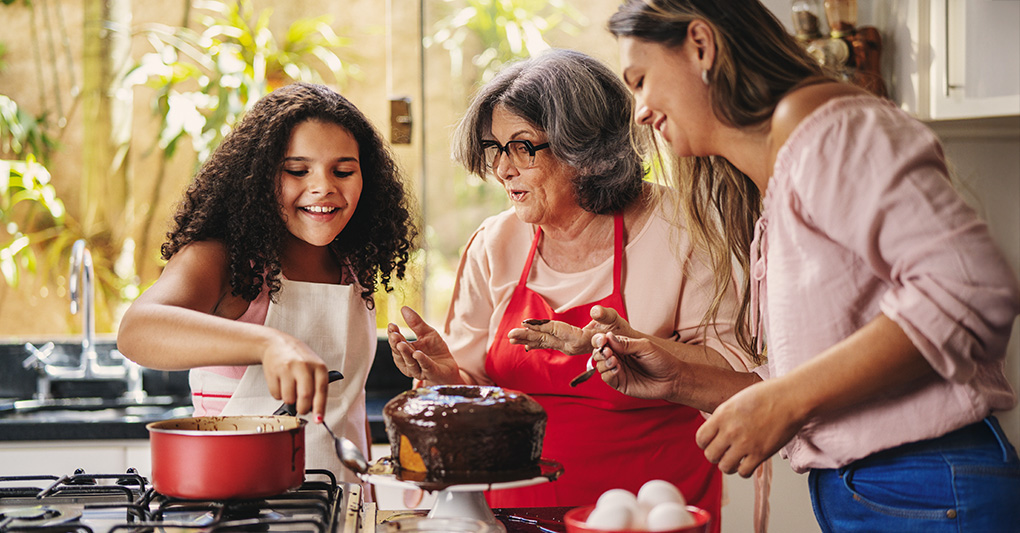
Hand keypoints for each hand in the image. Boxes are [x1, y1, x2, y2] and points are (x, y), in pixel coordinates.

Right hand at [259, 332, 330, 417]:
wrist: (276, 344)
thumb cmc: (299, 358)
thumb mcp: (314, 368)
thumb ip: (317, 387)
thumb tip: (316, 411)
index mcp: (318, 367)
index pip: (321, 391)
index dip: (320, 408)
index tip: (318, 420)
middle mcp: (304, 366)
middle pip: (305, 397)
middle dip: (302, 409)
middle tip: (301, 409)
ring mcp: (287, 368)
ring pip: (289, 398)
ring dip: (289, 401)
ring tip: (290, 389)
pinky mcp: (273, 372)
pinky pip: (276, 395)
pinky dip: (279, 395)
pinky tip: (281, 383)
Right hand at [387, 306, 462, 384]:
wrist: (448, 367)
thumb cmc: (436, 350)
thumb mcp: (427, 332)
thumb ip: (416, 323)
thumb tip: (404, 308)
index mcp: (406, 351)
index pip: (397, 342)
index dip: (393, 334)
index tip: (391, 325)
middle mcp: (409, 362)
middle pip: (400, 353)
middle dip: (396, 343)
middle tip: (394, 334)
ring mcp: (418, 369)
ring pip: (410, 362)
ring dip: (405, 353)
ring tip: (401, 344)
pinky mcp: (430, 373)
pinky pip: (425, 366)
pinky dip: (421, 360)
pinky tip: (417, 354)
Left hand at [508, 305, 638, 355]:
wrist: (625, 348)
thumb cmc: (621, 332)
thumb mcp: (616, 320)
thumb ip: (606, 315)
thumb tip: (595, 310)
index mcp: (581, 339)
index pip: (557, 331)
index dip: (541, 326)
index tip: (525, 323)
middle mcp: (572, 346)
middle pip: (546, 339)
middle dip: (527, 336)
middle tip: (510, 335)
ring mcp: (570, 347)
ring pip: (546, 343)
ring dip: (528, 340)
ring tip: (512, 338)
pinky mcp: (569, 346)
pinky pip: (551, 345)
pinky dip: (538, 343)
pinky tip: (527, 344)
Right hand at [591, 331, 683, 399]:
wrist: (673, 379)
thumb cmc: (662, 360)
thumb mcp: (645, 347)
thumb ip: (626, 343)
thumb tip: (609, 337)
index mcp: (622, 345)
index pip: (605, 340)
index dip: (600, 340)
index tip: (602, 340)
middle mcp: (618, 357)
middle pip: (598, 352)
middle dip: (599, 351)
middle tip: (607, 351)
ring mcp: (618, 371)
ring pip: (600, 365)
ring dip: (603, 362)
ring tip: (614, 360)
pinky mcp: (619, 383)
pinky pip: (606, 378)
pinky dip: (608, 373)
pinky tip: (617, 369)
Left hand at [695, 377, 805, 477]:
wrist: (791, 399)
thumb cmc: (767, 395)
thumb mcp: (737, 400)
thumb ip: (724, 416)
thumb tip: (716, 430)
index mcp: (722, 415)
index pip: (701, 438)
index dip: (705, 443)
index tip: (712, 443)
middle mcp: (730, 431)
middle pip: (710, 455)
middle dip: (716, 455)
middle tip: (724, 452)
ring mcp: (745, 444)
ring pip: (725, 467)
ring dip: (729, 465)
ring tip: (736, 460)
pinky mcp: (760, 454)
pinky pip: (744, 472)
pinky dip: (744, 470)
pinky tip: (749, 462)